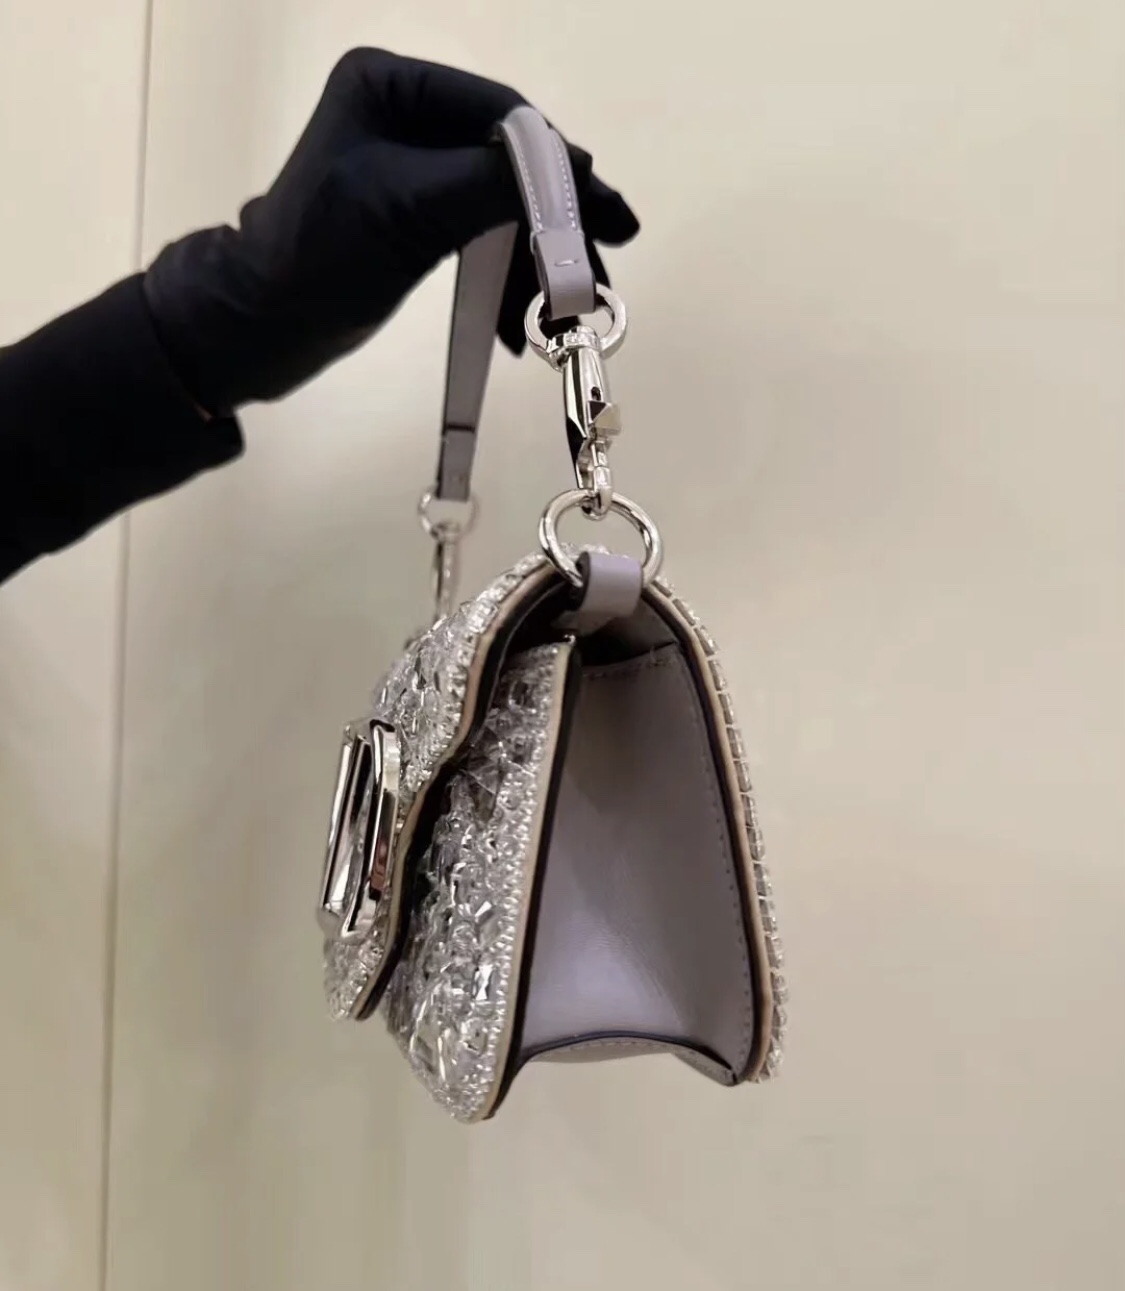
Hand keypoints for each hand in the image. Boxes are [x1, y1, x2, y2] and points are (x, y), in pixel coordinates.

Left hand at [144, 49, 638, 413]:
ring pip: (501, 207)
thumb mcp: (412, 210)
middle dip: (554, 226)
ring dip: (535, 265)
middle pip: (509, 163)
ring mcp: (411, 167)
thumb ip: (497, 182)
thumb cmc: (320, 259)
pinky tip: (519, 329)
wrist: (259, 328)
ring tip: (562, 319)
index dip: (561, 168)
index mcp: (391, 84)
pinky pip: (480, 237)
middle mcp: (405, 113)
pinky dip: (504, 282)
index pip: (502, 114)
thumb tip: (581, 172)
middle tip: (602, 273)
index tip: (609, 219)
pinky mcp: (415, 216)